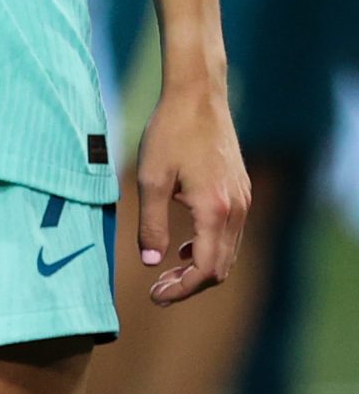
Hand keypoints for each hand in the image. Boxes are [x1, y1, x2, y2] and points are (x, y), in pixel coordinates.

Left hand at [133, 78, 249, 304]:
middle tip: (157, 290)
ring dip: (199, 268)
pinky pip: (230, 233)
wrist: (198, 97)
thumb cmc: (168, 133)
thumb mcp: (149, 179)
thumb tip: (151, 262)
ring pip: (227, 252)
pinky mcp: (240, 191)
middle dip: (189, 284)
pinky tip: (185, 246)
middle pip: (220, 267)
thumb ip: (151, 224)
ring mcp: (243, 201)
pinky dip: (209, 247)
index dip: (181, 289)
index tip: (155, 296)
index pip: (206, 269)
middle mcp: (237, 211)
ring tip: (167, 273)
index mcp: (215, 211)